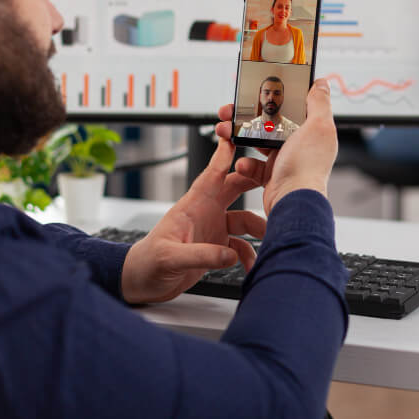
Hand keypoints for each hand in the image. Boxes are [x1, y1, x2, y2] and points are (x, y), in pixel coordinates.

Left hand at [120, 133, 265, 303]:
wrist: (142, 281)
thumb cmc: (148, 262)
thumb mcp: (170, 257)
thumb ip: (201, 255)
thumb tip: (229, 255)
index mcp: (192, 206)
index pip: (212, 174)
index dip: (226, 154)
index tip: (241, 136)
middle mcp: (206, 213)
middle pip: (236, 188)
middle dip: (256, 182)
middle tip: (276, 182)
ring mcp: (213, 229)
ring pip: (245, 219)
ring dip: (259, 228)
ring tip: (270, 238)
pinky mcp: (217, 247)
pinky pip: (241, 246)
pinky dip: (249, 255)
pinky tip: (251, 266)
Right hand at [216, 79, 337, 215]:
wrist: (292, 204)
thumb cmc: (307, 169)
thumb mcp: (318, 127)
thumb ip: (320, 103)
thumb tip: (321, 84)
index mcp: (311, 130)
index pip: (292, 106)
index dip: (274, 97)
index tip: (258, 91)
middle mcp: (299, 144)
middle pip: (270, 122)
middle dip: (249, 116)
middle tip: (232, 112)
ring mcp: (284, 160)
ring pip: (258, 141)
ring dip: (240, 136)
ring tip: (227, 132)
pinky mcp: (271, 175)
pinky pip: (252, 165)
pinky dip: (244, 163)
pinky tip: (241, 163)